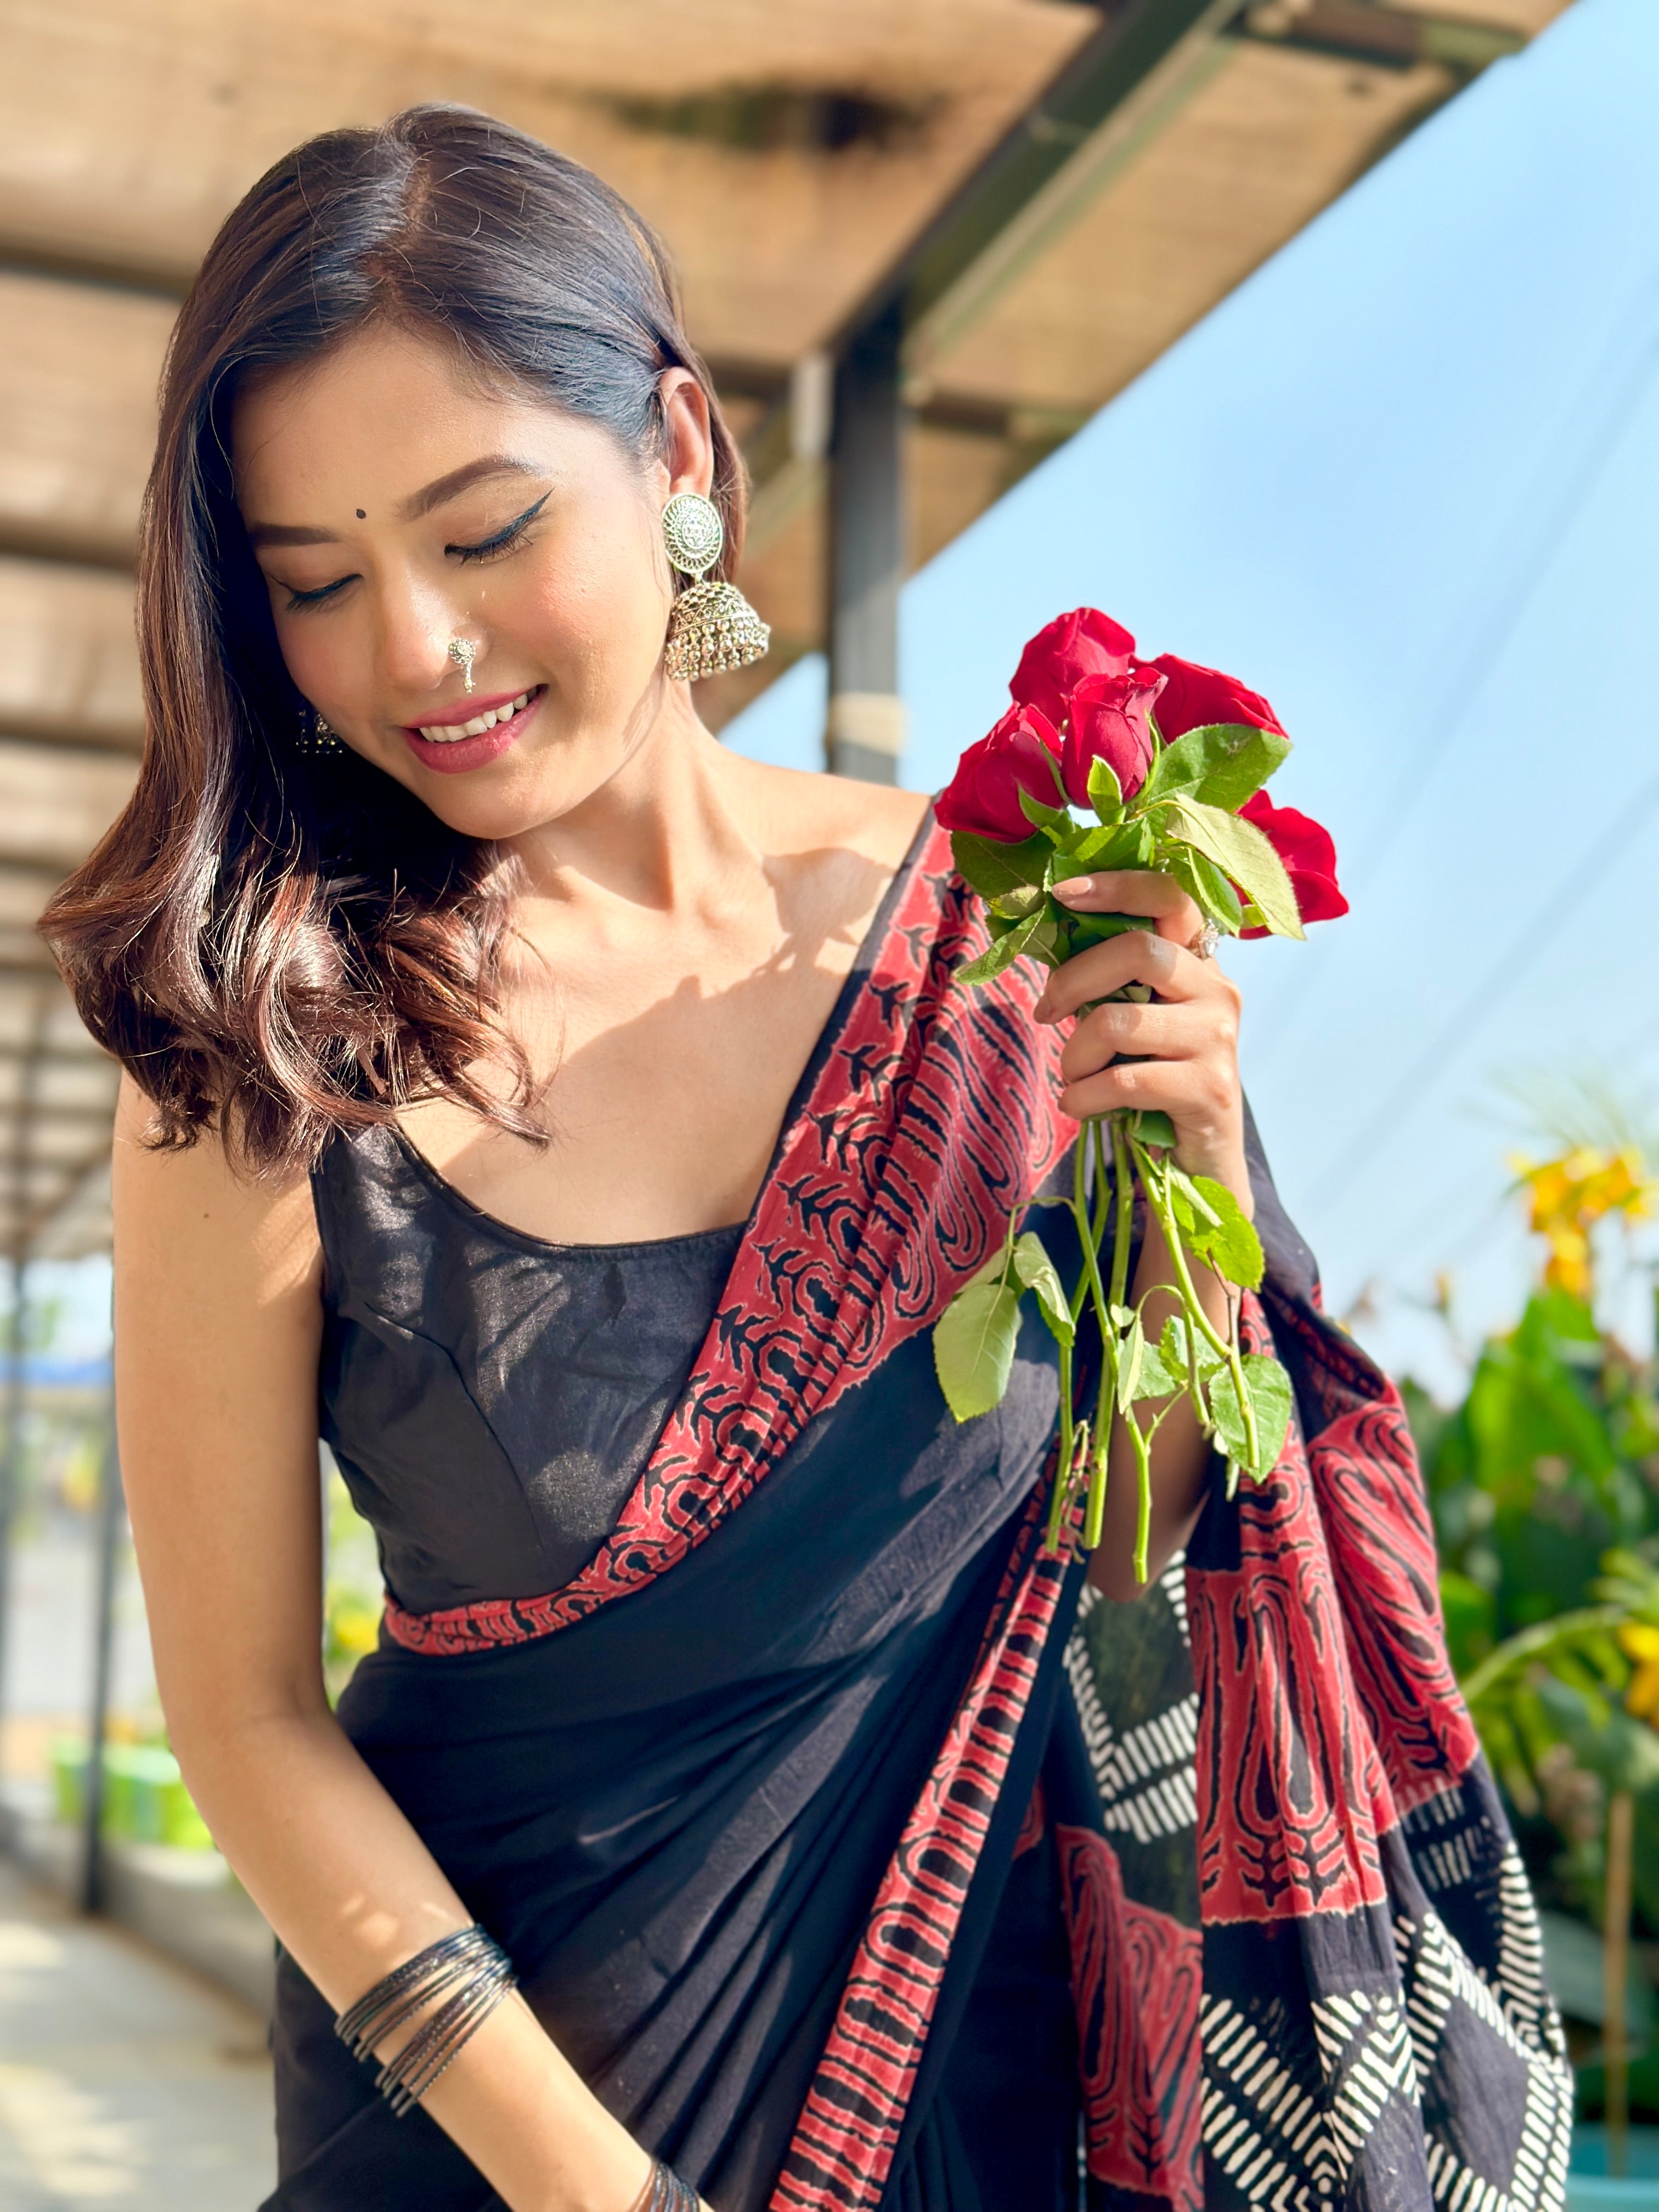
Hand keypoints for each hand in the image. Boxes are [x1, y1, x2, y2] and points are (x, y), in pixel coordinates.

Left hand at [1031, 870, 1249, 1210]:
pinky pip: (1124, 1080)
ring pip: (1120, 1021)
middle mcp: (1217, 990)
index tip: (1061, 892)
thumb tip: (1038, 931)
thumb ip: (1105, 979)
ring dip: (1075, 1054)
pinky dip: (1083, 1096)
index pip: (1169, 897)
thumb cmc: (1152, 1081)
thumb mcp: (1131, 1020)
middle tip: (1045, 1013)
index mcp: (1197, 963)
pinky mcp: (1209, 1089)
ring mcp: (1218, 1039)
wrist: (1199, 1160)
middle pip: (1139, 951)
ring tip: (1073, 1077)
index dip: (1116, 885)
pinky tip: (1079, 1104)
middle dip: (1073, 980)